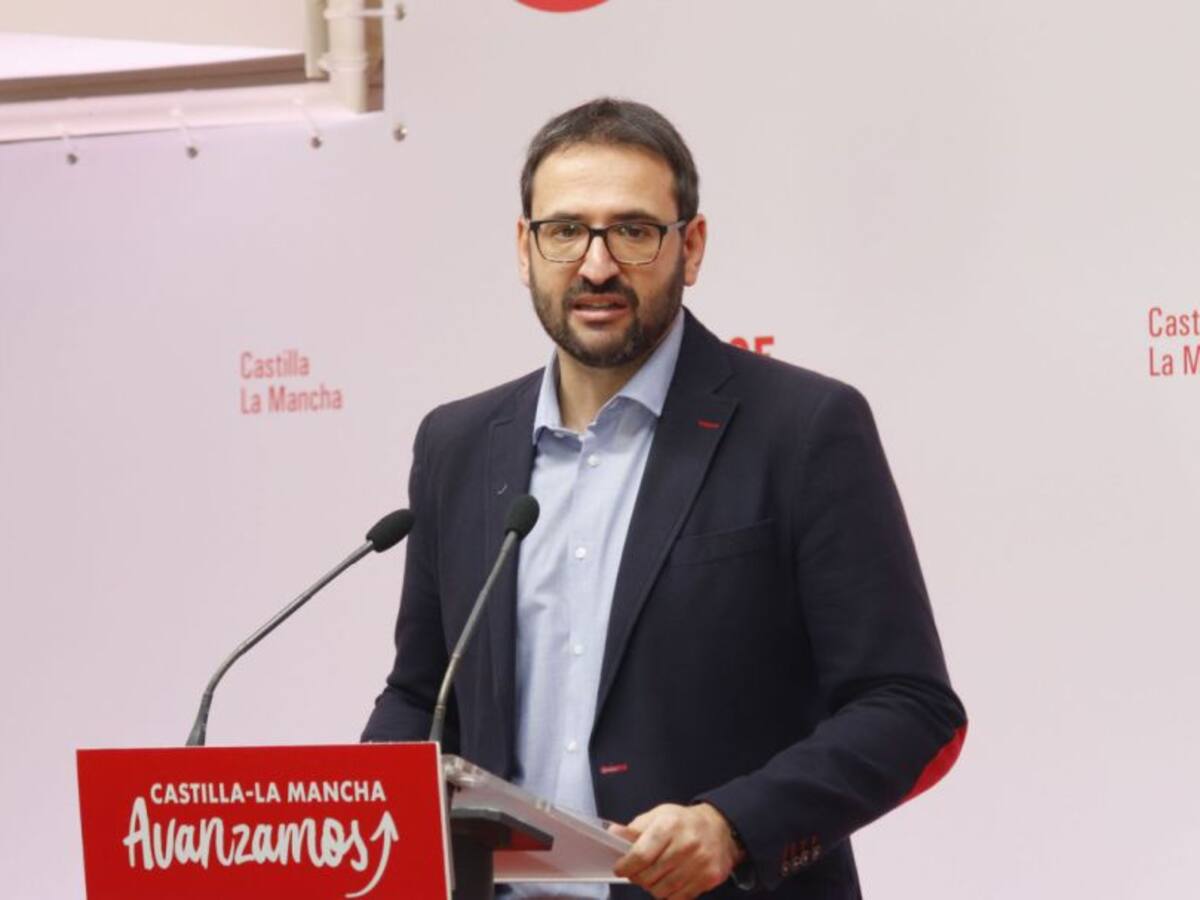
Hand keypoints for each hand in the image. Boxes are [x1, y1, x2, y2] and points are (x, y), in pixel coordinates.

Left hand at [610, 802, 744, 898]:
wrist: (720, 828)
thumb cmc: (684, 822)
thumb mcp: (658, 815)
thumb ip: (635, 828)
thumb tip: (613, 834)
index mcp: (670, 825)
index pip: (641, 854)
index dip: (626, 866)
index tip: (620, 868)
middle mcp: (686, 844)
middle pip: (649, 875)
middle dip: (637, 877)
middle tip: (637, 871)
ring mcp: (699, 863)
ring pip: (662, 890)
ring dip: (652, 886)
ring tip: (654, 875)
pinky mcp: (708, 878)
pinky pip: (678, 898)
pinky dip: (669, 894)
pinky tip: (669, 881)